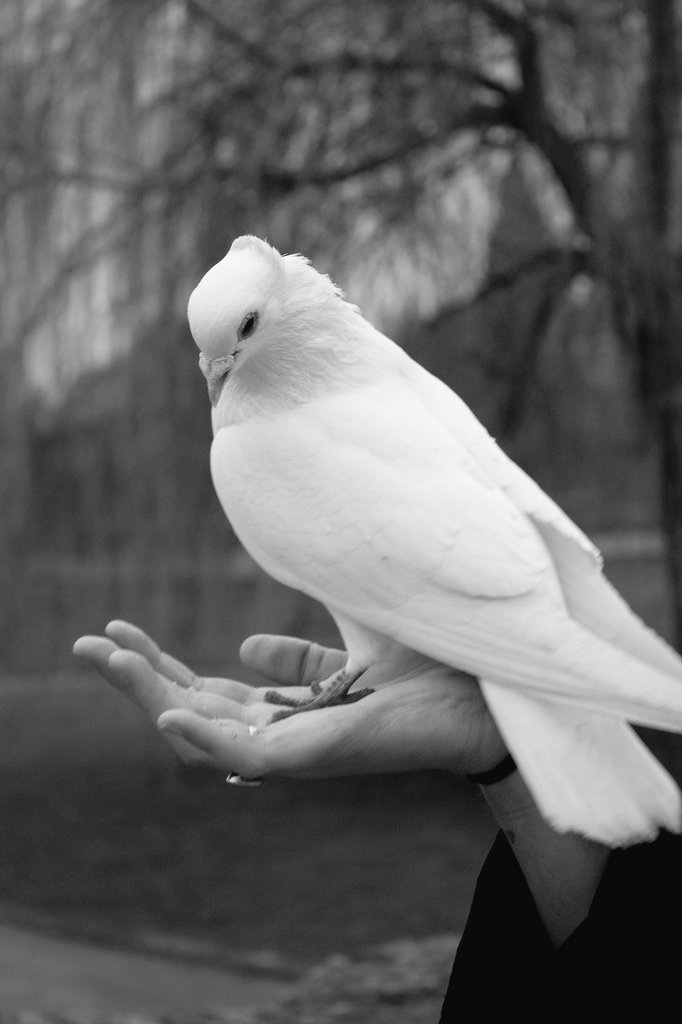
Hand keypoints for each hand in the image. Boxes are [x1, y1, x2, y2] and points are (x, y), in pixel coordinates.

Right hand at [73, 621, 505, 779]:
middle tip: (85, 646)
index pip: (205, 693)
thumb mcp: (347, 650)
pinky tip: (166, 707)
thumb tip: (246, 649)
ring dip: (150, 697)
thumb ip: (298, 661)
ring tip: (108, 660)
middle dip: (135, 681)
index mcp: (286, 713)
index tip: (118, 630)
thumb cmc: (425, 668)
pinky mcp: (316, 758)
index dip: (158, 666)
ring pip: (202, 734)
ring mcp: (295, 752)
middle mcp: (282, 736)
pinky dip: (203, 735)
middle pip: (190, 713)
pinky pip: (245, 754)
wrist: (485, 691)